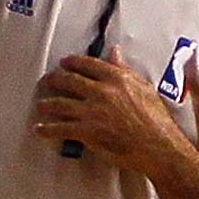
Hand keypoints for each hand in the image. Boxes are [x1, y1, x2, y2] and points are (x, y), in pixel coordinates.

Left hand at [32, 51, 181, 169]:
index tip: (65, 63)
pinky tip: (40, 129)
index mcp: (116, 78)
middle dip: (54, 80)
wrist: (158, 145)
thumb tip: (114, 53)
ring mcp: (92, 111)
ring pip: (60, 104)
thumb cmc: (156, 120)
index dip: (72, 62)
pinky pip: (61, 128)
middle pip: (69, 81)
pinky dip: (47, 129)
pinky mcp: (87, 131)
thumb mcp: (143, 88)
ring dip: (46, 105)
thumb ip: (124, 70)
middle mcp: (101, 91)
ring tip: (40, 106)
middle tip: (47, 81)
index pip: (87, 64)